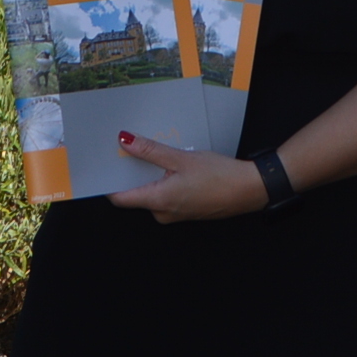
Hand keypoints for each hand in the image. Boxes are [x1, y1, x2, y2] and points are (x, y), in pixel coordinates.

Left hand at [106, 131, 267, 223]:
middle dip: (133, 173)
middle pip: (136, 194)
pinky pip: (166, 196)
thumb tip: (125, 142)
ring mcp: (175, 214)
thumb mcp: (181, 158)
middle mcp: (163, 213)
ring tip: (159, 154)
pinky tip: (175, 166)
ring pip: (152, 194)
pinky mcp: (186, 211)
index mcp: (158, 201)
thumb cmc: (219, 175)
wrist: (250, 190)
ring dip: (152, 175)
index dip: (109, 182)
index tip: (105, 164)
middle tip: (133, 149)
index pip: (120, 198)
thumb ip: (151, 151)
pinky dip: (165, 181)